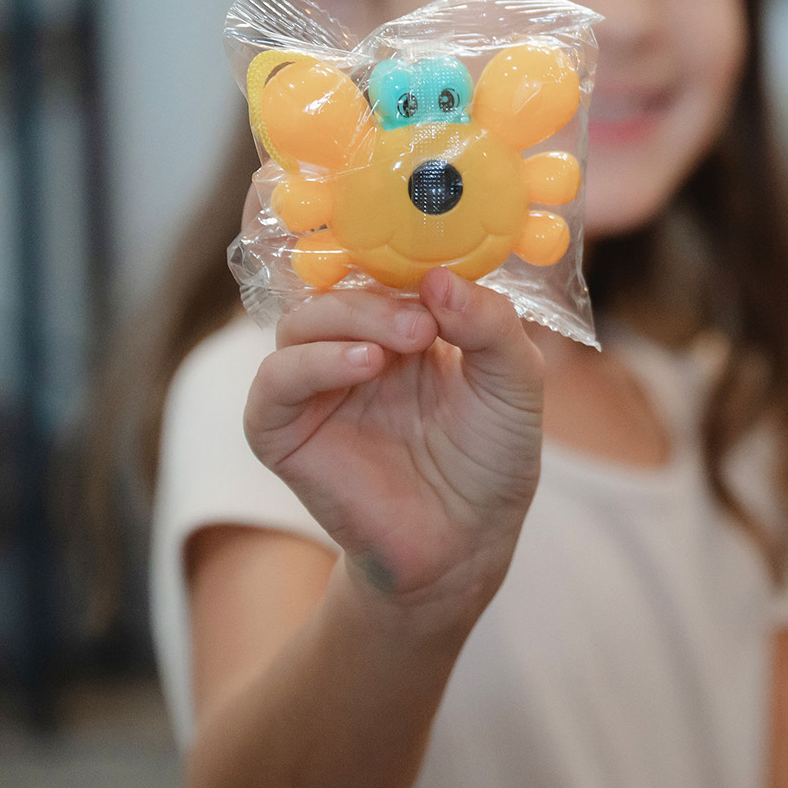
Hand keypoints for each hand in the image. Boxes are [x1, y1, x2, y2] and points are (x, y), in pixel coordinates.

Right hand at [244, 269, 543, 626]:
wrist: (468, 542)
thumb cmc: (491, 459)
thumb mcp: (514, 382)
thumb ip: (491, 324)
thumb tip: (440, 277)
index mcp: (408, 324)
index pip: (382, 266)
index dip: (397, 251)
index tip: (429, 245)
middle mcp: (357, 347)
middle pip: (338, 288)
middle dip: (378, 297)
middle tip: (422, 322)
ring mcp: (318, 389)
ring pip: (300, 323)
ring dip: (348, 321)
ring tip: (400, 345)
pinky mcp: (287, 433)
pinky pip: (273, 385)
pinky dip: (309, 365)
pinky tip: (362, 367)